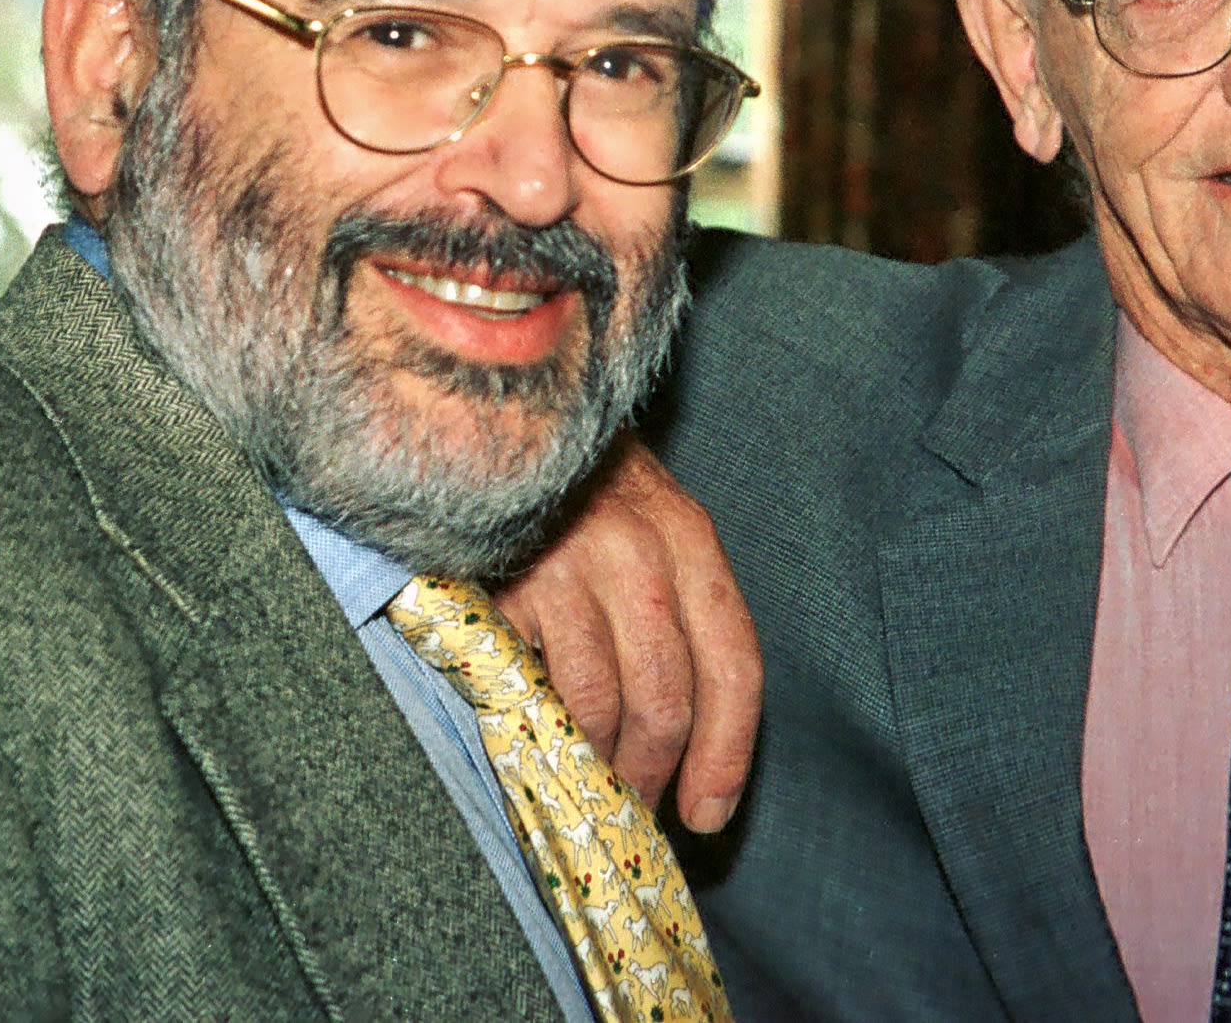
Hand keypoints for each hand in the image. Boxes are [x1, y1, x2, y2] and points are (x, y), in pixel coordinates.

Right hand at [495, 436, 759, 832]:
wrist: (497, 418)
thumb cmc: (584, 492)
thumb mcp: (654, 528)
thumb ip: (680, 610)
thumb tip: (691, 731)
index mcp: (690, 538)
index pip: (733, 663)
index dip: (728, 752)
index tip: (710, 813)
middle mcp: (639, 552)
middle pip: (667, 699)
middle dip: (655, 771)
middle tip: (638, 804)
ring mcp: (568, 569)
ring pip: (600, 706)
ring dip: (597, 764)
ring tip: (589, 779)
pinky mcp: (503, 589)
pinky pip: (531, 690)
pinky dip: (541, 728)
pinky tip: (540, 732)